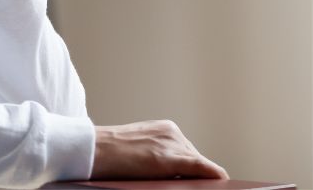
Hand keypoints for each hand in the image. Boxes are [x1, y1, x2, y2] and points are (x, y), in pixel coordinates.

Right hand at [91, 120, 228, 179]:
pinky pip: (200, 168)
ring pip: (198, 168)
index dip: (194, 173)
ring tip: (195, 187)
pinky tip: (222, 181)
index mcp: (165, 129)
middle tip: (191, 187)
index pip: (189, 155)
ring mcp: (172, 144)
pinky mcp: (169, 159)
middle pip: (195, 162)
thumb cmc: (108, 154)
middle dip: (195, 178)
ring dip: (198, 180)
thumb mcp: (138, 149)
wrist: (90, 150)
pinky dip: (212, 176)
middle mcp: (173, 133)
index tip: (198, 184)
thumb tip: (178, 177)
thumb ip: (158, 156)